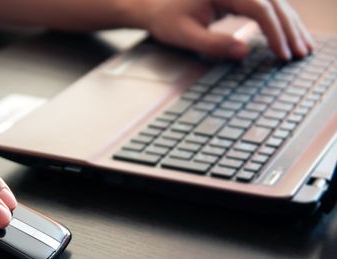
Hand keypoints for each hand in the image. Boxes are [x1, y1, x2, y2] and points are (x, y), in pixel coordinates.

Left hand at [137, 0, 313, 59]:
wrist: (155, 7)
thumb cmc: (166, 21)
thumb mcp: (184, 35)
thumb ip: (213, 44)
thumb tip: (244, 52)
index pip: (259, 7)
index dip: (274, 31)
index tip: (282, 53)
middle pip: (273, 3)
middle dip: (289, 29)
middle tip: (301, 54)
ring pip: (275, 3)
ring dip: (290, 25)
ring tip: (303, 48)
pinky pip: (266, 6)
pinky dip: (279, 22)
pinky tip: (289, 36)